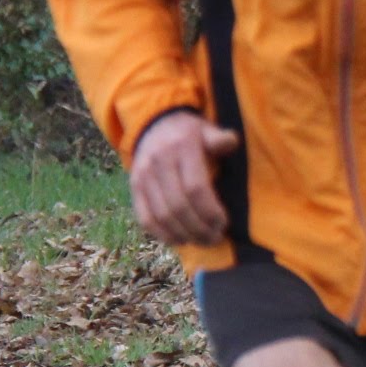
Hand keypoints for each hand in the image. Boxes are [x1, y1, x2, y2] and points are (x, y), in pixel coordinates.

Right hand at [130, 111, 241, 245]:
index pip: (195, 187)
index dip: (210, 210)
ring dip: (184, 234)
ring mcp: (143, 176)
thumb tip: (231, 142)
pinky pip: (145, 218)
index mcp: (181, 147)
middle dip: (199, 228)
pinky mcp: (134, 188)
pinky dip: (163, 235)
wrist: (154, 125)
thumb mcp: (206, 129)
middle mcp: (159, 162)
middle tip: (215, 237)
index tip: (223, 223)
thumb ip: (220, 139)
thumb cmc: (189, 133)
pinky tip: (180, 240)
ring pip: (162, 216)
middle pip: (179, 206)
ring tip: (202, 241)